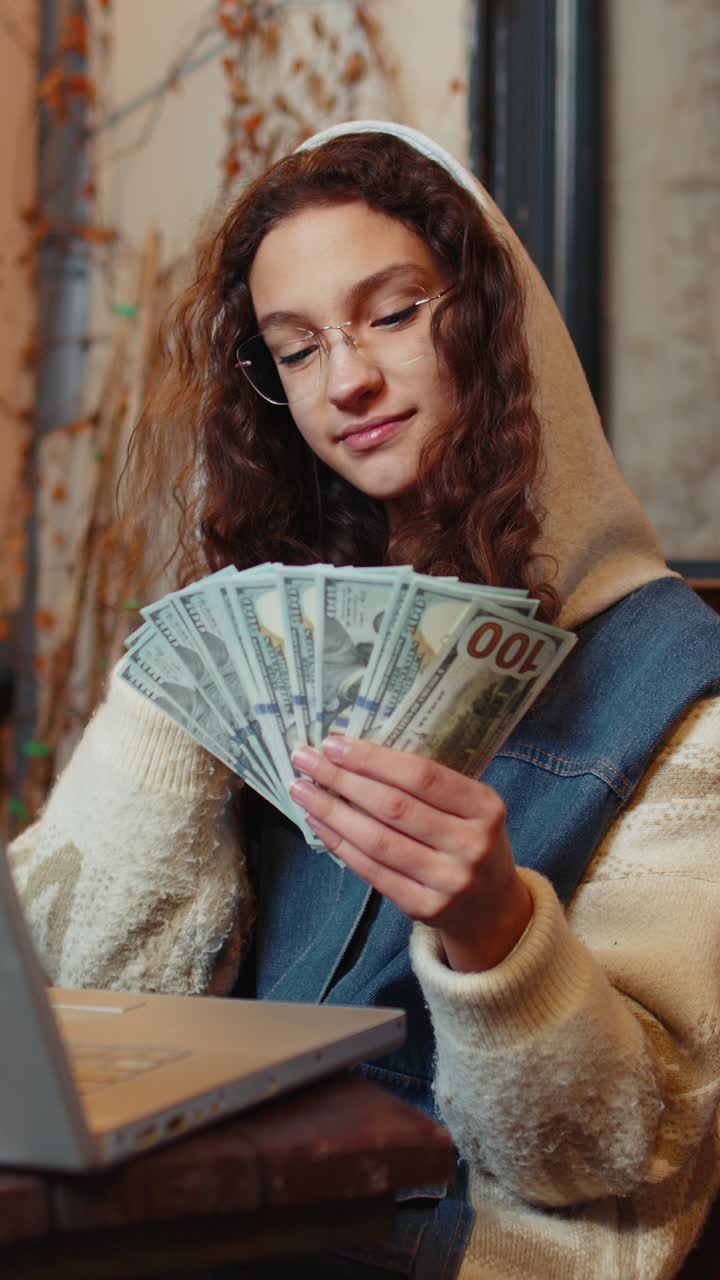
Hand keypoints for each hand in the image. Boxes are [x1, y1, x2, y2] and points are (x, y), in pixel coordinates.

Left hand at [289, 736, 532, 972]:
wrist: (491, 908)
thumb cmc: (470, 840)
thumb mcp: (469, 807)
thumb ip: (427, 785)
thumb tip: (353, 753)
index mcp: (485, 806)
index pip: (422, 776)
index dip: (373, 759)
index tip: (334, 744)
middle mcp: (471, 844)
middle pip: (394, 807)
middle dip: (342, 779)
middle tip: (305, 760)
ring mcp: (448, 880)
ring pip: (377, 840)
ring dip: (332, 812)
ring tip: (302, 790)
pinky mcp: (424, 907)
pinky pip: (372, 871)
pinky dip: (341, 844)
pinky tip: (319, 823)